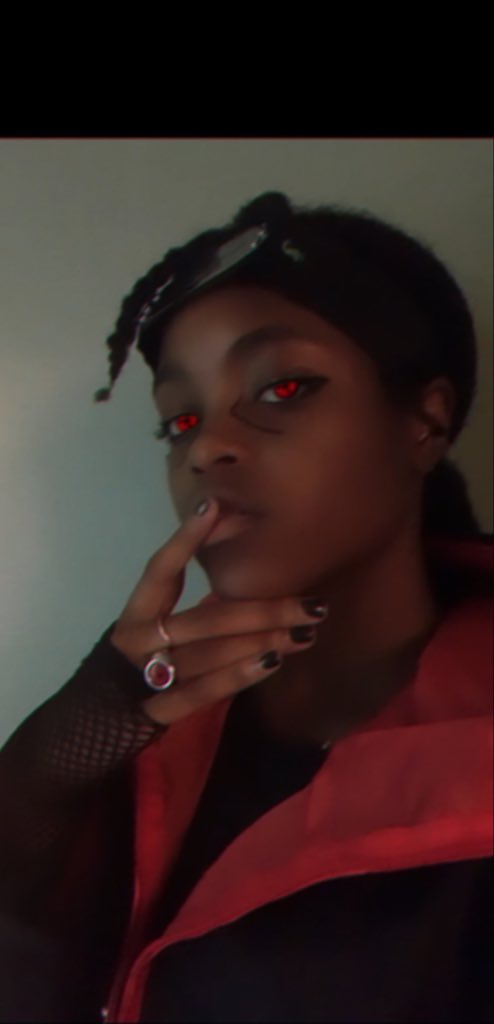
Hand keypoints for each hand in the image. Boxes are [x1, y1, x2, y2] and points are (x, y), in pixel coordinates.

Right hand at [109, 499, 326, 725]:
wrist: (110, 709)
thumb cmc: (153, 649)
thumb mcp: (166, 614)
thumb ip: (194, 586)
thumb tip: (233, 528)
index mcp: (136, 611)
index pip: (160, 570)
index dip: (183, 539)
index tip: (213, 506)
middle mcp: (137, 642)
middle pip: (204, 621)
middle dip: (263, 610)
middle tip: (311, 603)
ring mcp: (148, 678)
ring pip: (211, 655)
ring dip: (263, 642)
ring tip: (306, 631)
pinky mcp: (162, 709)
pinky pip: (206, 691)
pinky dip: (240, 675)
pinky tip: (274, 660)